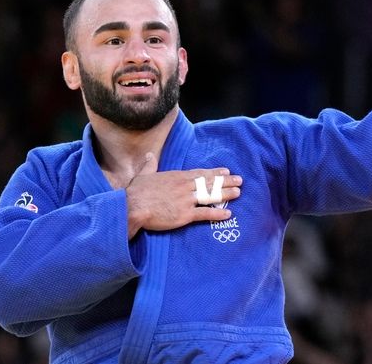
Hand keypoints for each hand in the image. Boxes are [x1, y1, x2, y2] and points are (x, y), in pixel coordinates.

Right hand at [125, 162, 241, 238]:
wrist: (132, 207)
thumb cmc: (136, 192)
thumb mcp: (143, 175)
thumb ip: (150, 165)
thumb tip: (150, 155)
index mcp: (177, 177)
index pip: (200, 173)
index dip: (215, 172)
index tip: (226, 171)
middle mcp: (185, 186)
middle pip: (210, 183)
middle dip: (226, 182)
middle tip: (240, 181)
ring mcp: (186, 200)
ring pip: (211, 196)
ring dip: (226, 194)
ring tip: (238, 193)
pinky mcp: (185, 215)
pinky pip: (205, 213)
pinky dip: (217, 214)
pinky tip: (228, 214)